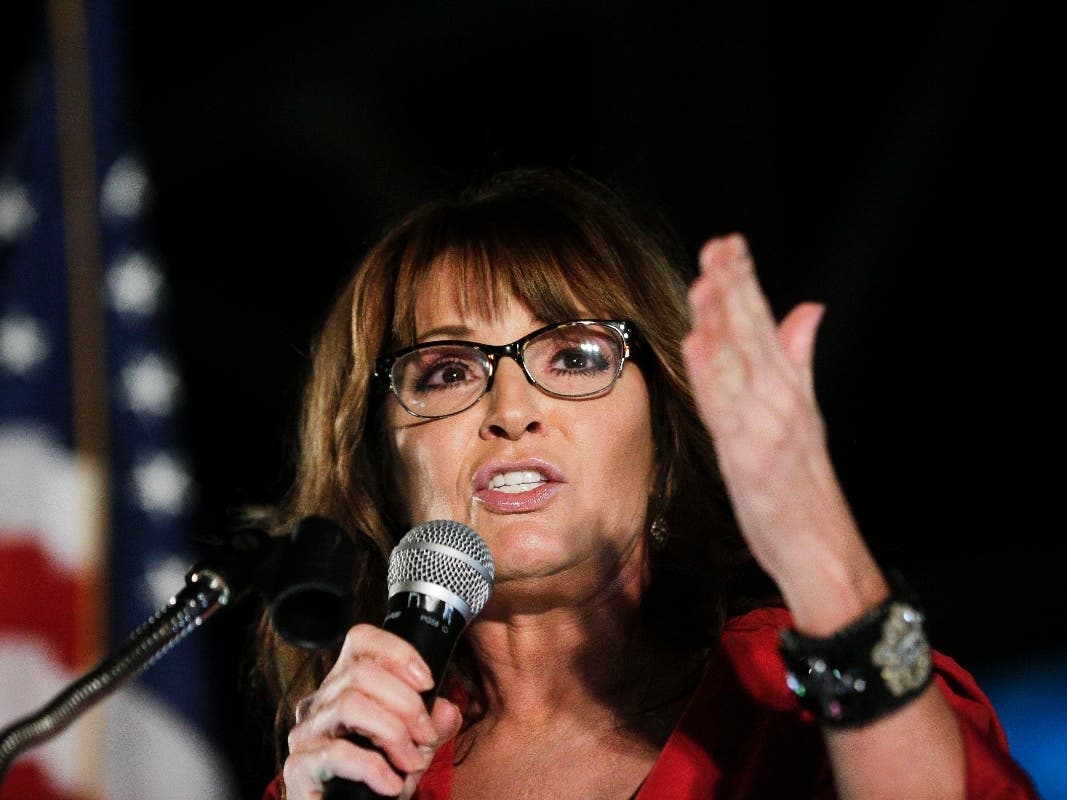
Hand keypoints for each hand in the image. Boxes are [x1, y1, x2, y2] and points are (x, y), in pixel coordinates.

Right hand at [282, 624, 462, 798]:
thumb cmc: (376, 784)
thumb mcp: (413, 750)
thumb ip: (433, 727)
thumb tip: (446, 710)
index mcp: (344, 687)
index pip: (361, 640)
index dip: (397, 652)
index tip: (428, 682)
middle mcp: (320, 703)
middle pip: (361, 672)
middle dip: (406, 703)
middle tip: (426, 736)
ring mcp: (305, 734)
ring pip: (349, 704)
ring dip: (392, 733)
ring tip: (412, 762)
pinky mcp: (297, 767)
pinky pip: (336, 753)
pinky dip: (373, 768)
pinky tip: (391, 785)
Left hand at [682, 233, 883, 629]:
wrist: (823, 551)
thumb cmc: (804, 487)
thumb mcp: (803, 414)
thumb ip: (798, 359)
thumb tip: (807, 309)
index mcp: (789, 387)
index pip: (764, 323)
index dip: (746, 282)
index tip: (729, 244)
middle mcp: (779, 400)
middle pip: (753, 334)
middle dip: (735, 286)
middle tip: (720, 244)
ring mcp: (766, 426)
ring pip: (739, 363)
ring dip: (722, 320)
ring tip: (706, 280)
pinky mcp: (751, 457)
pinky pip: (727, 410)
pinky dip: (712, 376)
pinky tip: (698, 346)